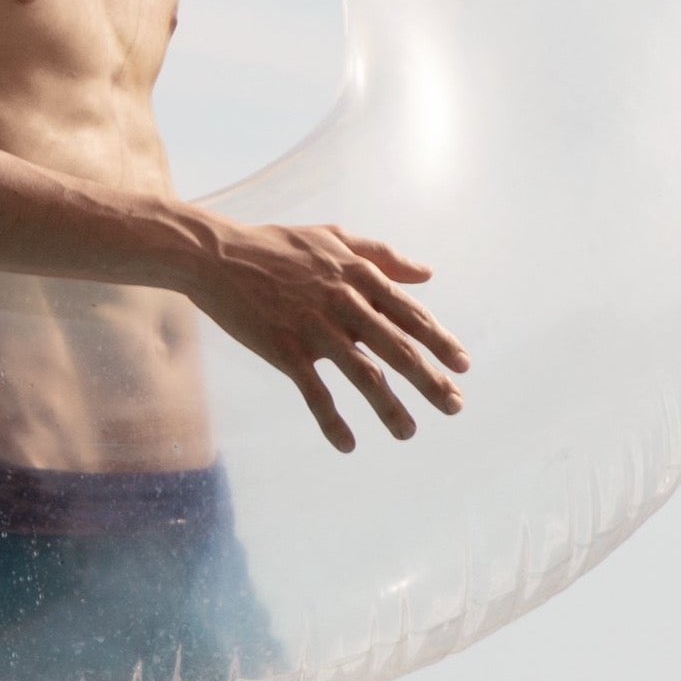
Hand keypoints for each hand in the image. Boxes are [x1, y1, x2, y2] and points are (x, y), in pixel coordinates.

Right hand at [183, 218, 469, 451]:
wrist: (217, 255)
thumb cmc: (275, 245)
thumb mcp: (332, 237)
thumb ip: (381, 254)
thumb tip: (427, 274)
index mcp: (357, 275)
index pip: (409, 313)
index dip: (439, 340)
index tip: (463, 365)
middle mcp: (342, 302)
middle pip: (396, 348)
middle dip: (430, 380)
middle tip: (455, 406)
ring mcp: (313, 328)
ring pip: (363, 375)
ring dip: (389, 407)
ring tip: (409, 432)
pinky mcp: (284, 349)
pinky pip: (314, 392)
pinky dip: (332, 420)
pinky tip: (348, 444)